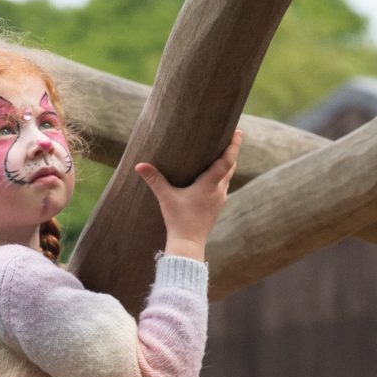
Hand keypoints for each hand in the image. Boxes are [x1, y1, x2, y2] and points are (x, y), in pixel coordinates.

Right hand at [135, 128, 242, 260]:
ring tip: (224, 152)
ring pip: (228, 177)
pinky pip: (223, 187)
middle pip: (231, 166)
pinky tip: (214, 176)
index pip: (226, 161)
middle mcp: (218, 191)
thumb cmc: (178, 220)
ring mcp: (219, 200)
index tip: (238, 132)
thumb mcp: (165, 198)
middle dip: (232, 151)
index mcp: (209, 185)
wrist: (188, 244)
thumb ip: (154, 180)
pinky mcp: (217, 207)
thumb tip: (138, 165)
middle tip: (232, 136)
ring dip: (228, 164)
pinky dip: (222, 176)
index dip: (233, 146)